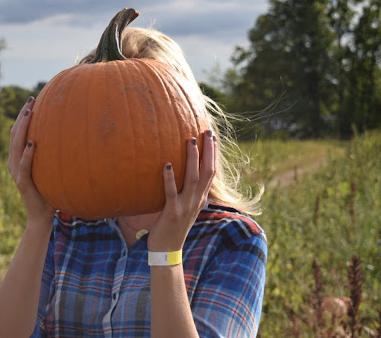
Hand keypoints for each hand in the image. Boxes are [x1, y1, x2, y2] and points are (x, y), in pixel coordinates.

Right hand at [8, 96, 55, 224]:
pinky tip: (33, 142)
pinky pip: (24, 165)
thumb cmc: (49, 191)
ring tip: (31, 113)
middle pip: (14, 133)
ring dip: (23, 127)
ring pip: (16, 145)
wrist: (42, 216)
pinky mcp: (23, 182)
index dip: (22, 115)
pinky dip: (27, 153)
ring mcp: (17, 172)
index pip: (17, 132)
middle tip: (31, 100)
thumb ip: (53, 155)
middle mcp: (13, 163)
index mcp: (18, 158)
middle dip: (22, 115)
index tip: (32, 100)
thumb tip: (72, 136)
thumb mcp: (50, 169)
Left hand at [147, 130, 216, 251]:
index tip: (212, 136)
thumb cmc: (172, 226)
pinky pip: (171, 192)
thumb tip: (175, 169)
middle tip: (206, 131)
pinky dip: (170, 178)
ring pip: (193, 179)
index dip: (213, 154)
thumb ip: (183, 191)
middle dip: (208, 151)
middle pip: (208, 172)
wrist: (167, 251)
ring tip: (189, 140)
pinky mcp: (172, 212)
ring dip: (192, 158)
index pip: (212, 172)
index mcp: (201, 198)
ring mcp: (186, 206)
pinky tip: (167, 164)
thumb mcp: (183, 206)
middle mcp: (197, 200)